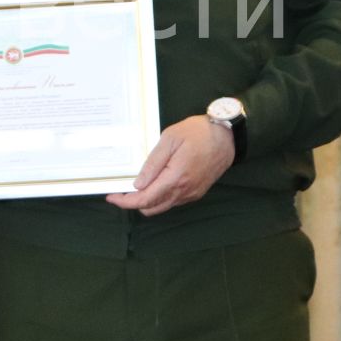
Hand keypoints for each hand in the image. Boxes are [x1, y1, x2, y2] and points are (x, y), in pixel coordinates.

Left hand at [106, 114, 236, 215]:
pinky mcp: (197, 192)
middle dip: (133, 203)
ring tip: (136, 187)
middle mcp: (184, 191)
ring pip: (163, 206)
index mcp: (176, 178)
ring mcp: (192, 194)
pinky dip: (160, 197)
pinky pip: (173, 201)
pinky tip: (154, 184)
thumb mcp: (170, 139)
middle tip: (121, 191)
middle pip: (152, 208)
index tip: (112, 197)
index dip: (126, 202)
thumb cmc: (199, 132)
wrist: (228, 136)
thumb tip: (138, 184)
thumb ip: (153, 163)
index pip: (145, 199)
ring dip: (147, 201)